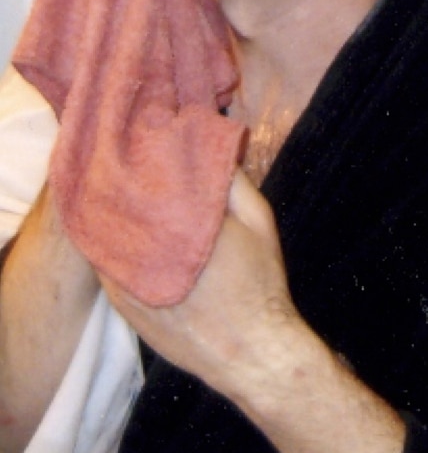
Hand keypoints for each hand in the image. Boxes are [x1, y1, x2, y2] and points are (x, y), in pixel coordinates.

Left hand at [100, 168, 298, 397]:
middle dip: (124, 177)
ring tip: (121, 186)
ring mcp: (128, 280)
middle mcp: (145, 248)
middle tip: (130, 157)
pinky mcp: (123, 304)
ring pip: (105, 230)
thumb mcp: (259, 219)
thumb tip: (206, 146)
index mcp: (181, 221)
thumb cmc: (261, 282)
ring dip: (112, 208)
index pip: (145, 175)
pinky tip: (117, 228)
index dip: (143, 153)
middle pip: (120, 200)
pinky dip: (107, 241)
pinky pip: (103, 262)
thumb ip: (232, 180)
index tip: (146, 138)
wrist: (251, 352)